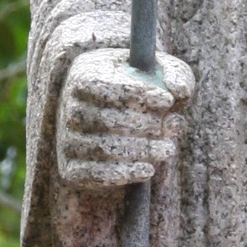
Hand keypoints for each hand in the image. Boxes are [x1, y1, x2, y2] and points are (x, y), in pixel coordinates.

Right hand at [56, 47, 195, 188]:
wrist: (116, 117)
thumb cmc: (142, 89)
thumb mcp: (160, 72)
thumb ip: (175, 74)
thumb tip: (179, 90)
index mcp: (83, 76)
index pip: (103, 86)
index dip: (137, 94)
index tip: (168, 100)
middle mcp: (68, 108)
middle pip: (105, 119)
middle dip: (144, 125)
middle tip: (171, 126)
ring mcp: (67, 140)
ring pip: (102, 148)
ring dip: (140, 151)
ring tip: (168, 149)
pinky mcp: (71, 169)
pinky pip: (94, 174)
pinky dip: (124, 174)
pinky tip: (149, 169)